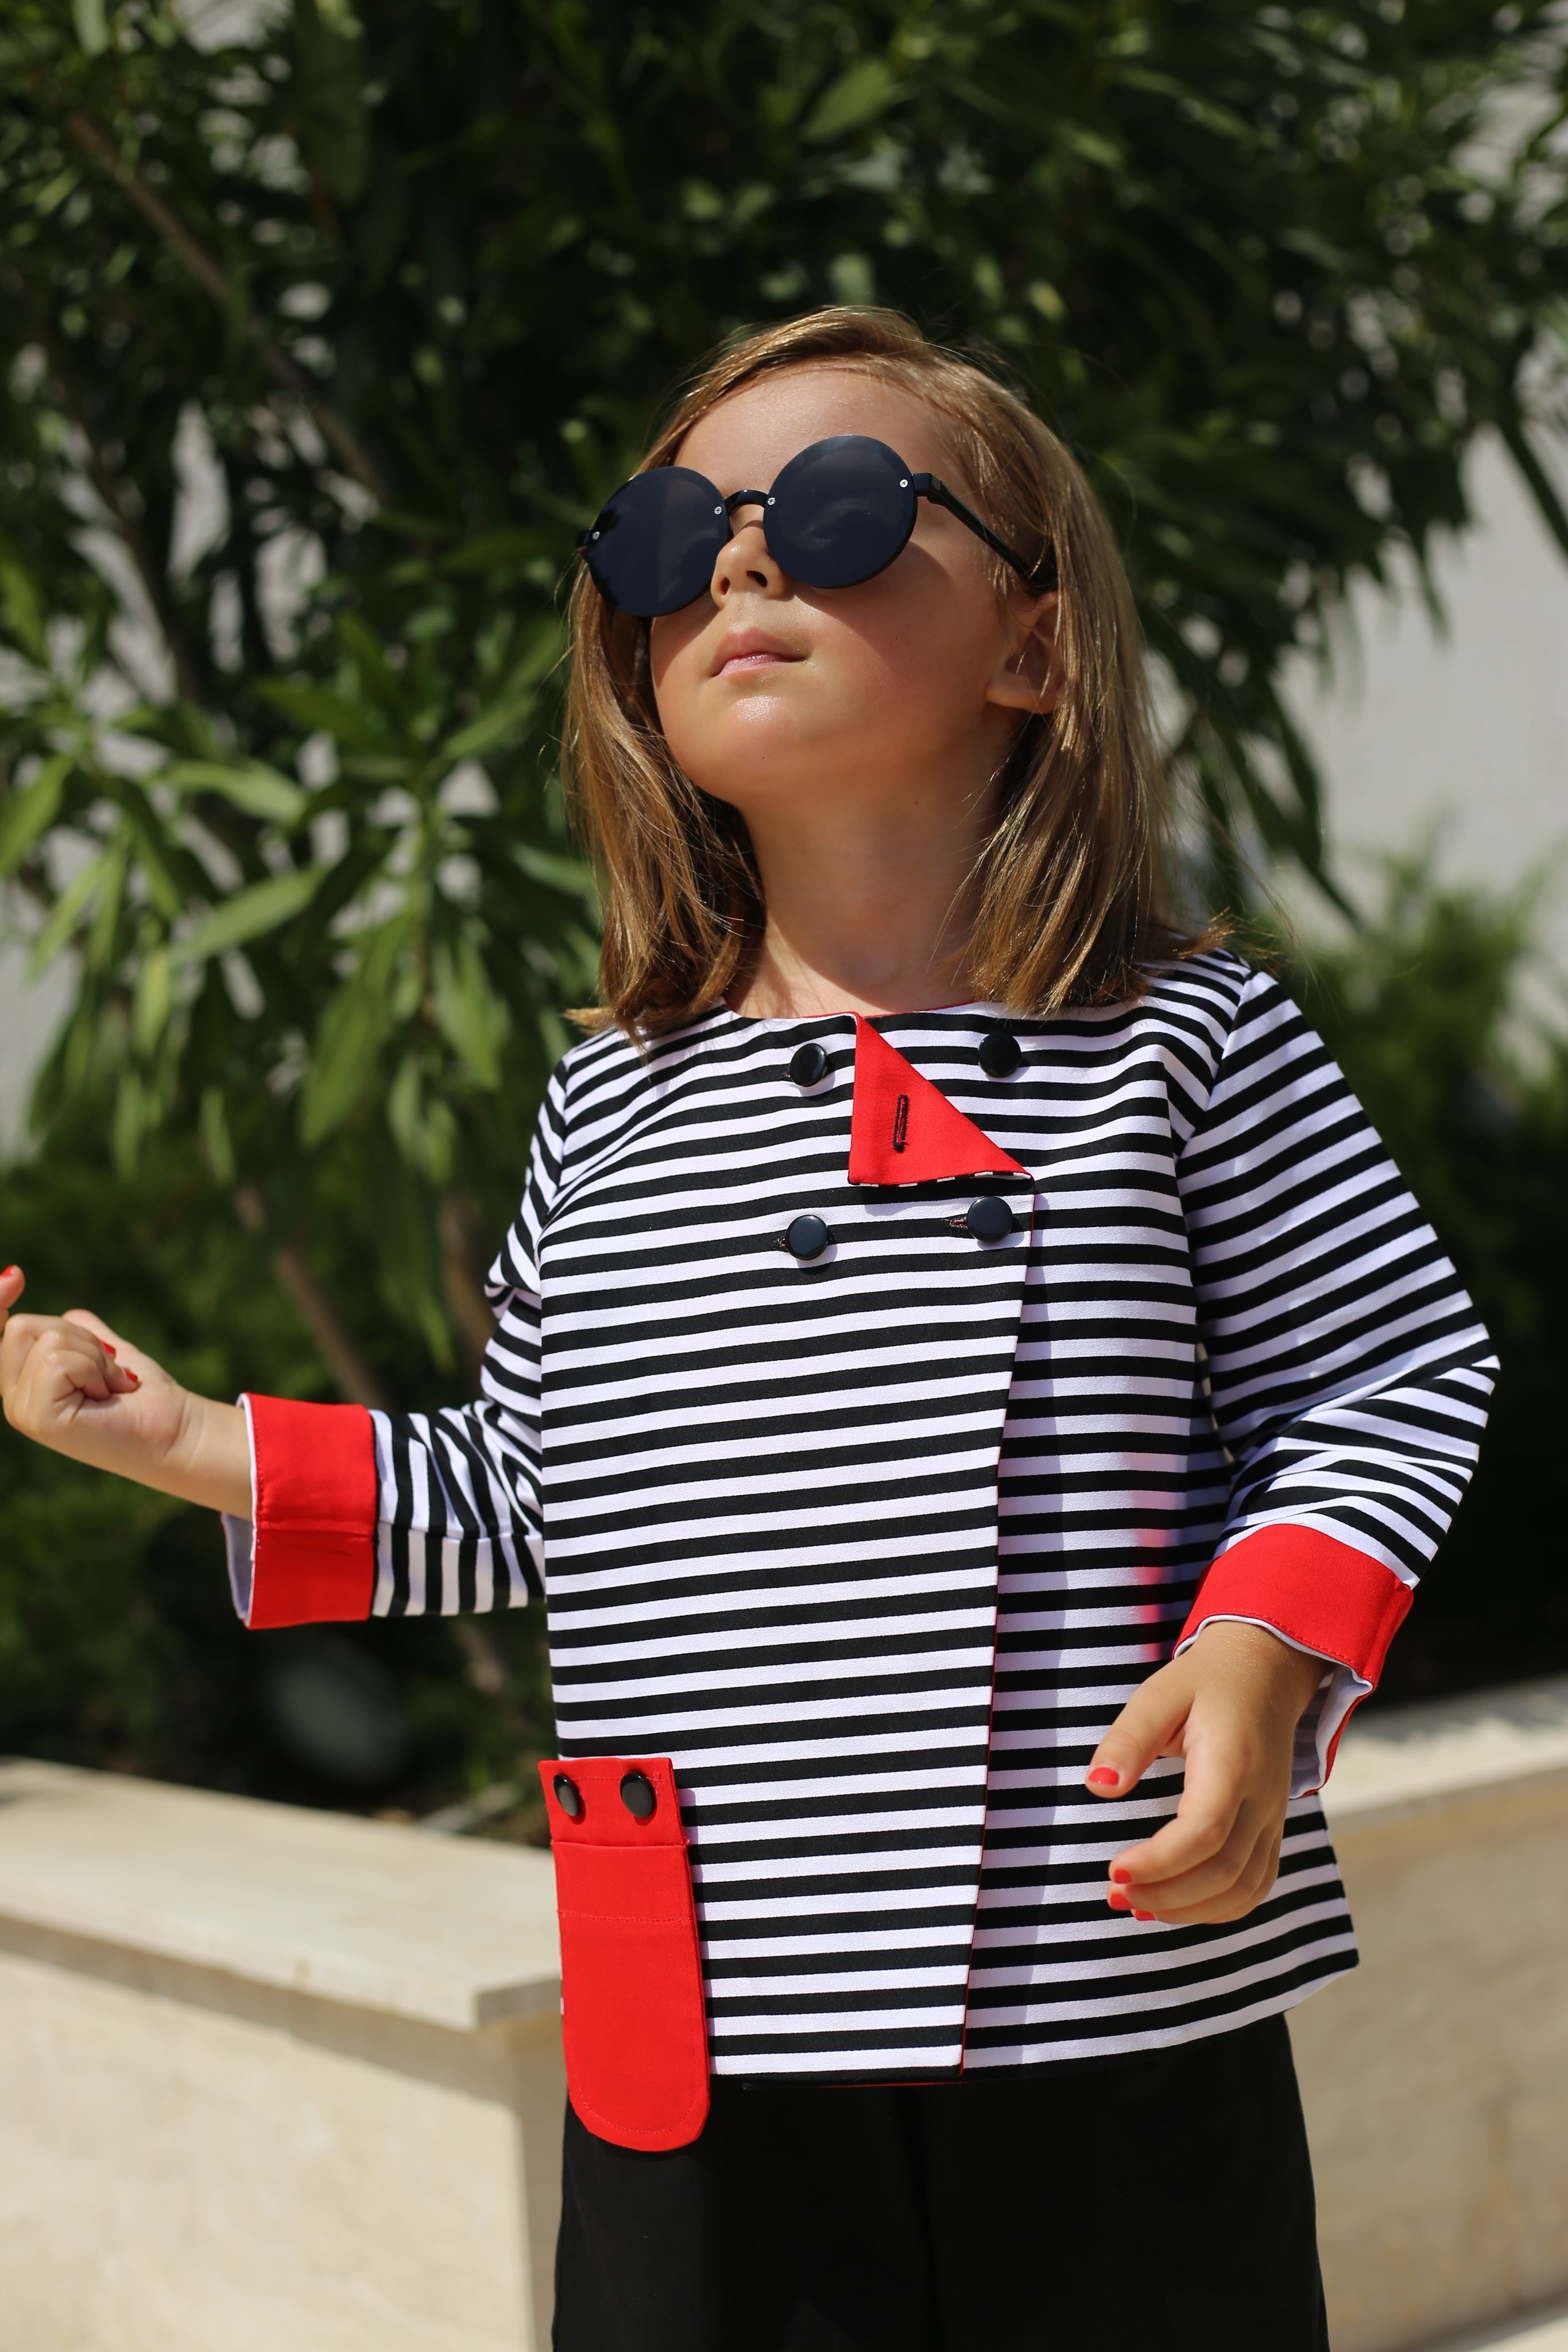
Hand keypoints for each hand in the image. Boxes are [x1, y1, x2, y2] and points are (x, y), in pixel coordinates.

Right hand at [0, 1265, 251, 1517]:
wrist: (174, 1428)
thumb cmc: (142, 1393)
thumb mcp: (103, 1352)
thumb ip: (79, 1333)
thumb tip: (70, 1313)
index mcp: (23, 1382)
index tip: (16, 1276)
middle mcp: (13, 1398)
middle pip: (22, 1326)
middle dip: (75, 1334)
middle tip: (106, 1368)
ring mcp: (21, 1411)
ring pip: (45, 1340)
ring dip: (92, 1353)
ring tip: (109, 1384)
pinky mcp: (38, 1418)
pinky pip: (57, 1360)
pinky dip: (94, 1368)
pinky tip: (107, 1394)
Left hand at [1083, 1619, 1326, 1926]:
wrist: (1266, 1672)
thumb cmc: (1206, 1682)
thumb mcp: (1159, 1694)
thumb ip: (1129, 1739)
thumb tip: (1099, 1786)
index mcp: (1232, 1762)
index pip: (1205, 1831)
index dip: (1160, 1862)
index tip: (1113, 1870)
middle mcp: (1261, 1799)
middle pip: (1223, 1872)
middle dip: (1166, 1894)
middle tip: (1114, 1894)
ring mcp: (1272, 1819)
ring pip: (1243, 1889)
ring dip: (1189, 1910)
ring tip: (1136, 1904)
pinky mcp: (1272, 1830)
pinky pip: (1255, 1887)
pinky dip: (1217, 1909)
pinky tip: (1176, 1905)